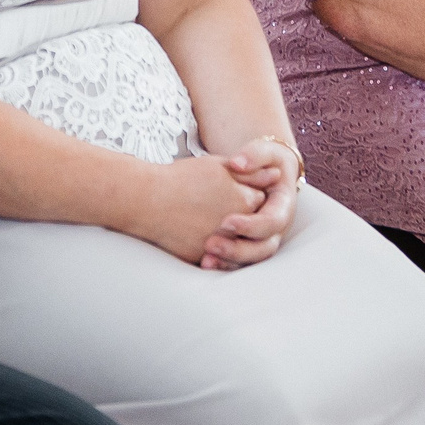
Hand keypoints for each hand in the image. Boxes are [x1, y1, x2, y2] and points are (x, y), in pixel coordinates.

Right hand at [127, 153, 261, 264]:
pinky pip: (216, 258)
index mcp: (244, 200)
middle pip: (251, 224)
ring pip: (235, 243)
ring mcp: (221, 245)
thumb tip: (277, 175)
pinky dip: (213, 249)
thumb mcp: (218, 166)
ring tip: (207, 220)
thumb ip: (251, 172)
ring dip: (229, 236)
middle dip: (242, 217)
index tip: (233, 191)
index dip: (248, 194)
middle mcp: (238, 226)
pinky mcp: (204, 258)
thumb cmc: (181, 178)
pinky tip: (199, 234)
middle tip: (219, 206)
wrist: (147, 200)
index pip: (260, 201)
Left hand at [202, 138, 299, 269]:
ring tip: (206, 259)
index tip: (226, 221)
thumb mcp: (265, 151)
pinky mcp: (248, 243)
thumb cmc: (265, 160)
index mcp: (283, 206)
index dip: (250, 225)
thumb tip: (238, 163)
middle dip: (238, 250)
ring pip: (251, 259)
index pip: (271, 222)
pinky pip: (239, 261)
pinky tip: (204, 263)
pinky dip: (223, 263)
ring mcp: (263, 238)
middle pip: (263, 248)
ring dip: (229, 262)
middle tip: (211, 244)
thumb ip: (254, 155)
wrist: (267, 169)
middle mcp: (276, 228)